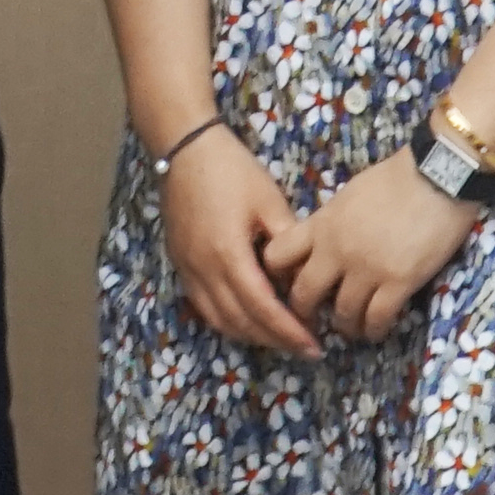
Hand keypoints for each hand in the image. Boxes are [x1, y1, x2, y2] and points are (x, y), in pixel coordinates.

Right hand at [156, 128, 316, 358]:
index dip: (289, 331)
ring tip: (280, 338)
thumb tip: (302, 278)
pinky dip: (228, 320)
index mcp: (228, 254)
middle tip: (305, 347)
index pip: (263, 308)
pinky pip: (204, 306)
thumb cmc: (232, 170)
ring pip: (219, 319)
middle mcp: (203, 269)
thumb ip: (288, 244)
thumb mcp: (270, 201)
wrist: (184, 147)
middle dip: (275, 340)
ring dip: (251, 335)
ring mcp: (187, 268)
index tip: (315, 346)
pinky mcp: (180, 262)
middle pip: (241, 322)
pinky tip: (248, 319)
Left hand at [267, 150, 483, 345]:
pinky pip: (378, 318)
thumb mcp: (347, 195)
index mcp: (321, 224)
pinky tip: (376, 331)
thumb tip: (323, 241)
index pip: (277, 255)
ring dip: (345, 325)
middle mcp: (336, 250)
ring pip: (342, 313)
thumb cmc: (394, 179)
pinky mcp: (398, 282)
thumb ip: (331, 222)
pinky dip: (374, 330)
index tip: (287, 282)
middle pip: (304, 293)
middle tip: (313, 319)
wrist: (436, 178)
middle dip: (305, 311)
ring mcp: (366, 268)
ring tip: (350, 329)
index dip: (277, 274)